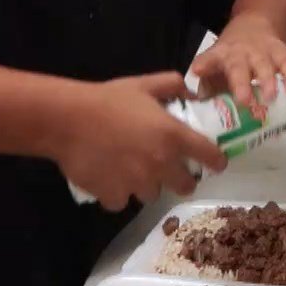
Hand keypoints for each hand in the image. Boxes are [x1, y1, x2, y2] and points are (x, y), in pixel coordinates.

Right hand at [53, 72, 226, 210]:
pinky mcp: (113, 196)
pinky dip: (119, 193)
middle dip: (182, 180)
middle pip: (185, 186)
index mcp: (173, 136)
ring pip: (153, 195)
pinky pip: (123, 201)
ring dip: (148, 185)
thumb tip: (191, 92)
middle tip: (170, 169)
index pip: (209, 156)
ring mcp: (137, 183)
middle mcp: (161, 164)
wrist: (68, 119)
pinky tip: (111, 178)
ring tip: (134, 170)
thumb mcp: (144, 84)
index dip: (216, 161)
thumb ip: (173, 85)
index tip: (217, 163)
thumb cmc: (108, 99)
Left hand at [189, 14, 285, 116]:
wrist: (254, 27)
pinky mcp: (279, 51)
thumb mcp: (216, 69)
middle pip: (238, 66)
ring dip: (267, 80)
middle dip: (241, 83)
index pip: (209, 59)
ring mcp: (261, 51)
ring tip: (270, 97)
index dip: (204, 64)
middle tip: (243, 101)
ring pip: (264, 64)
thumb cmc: (231, 59)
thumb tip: (205, 118)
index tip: (198, 70)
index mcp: (220, 56)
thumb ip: (210, 92)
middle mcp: (239, 53)